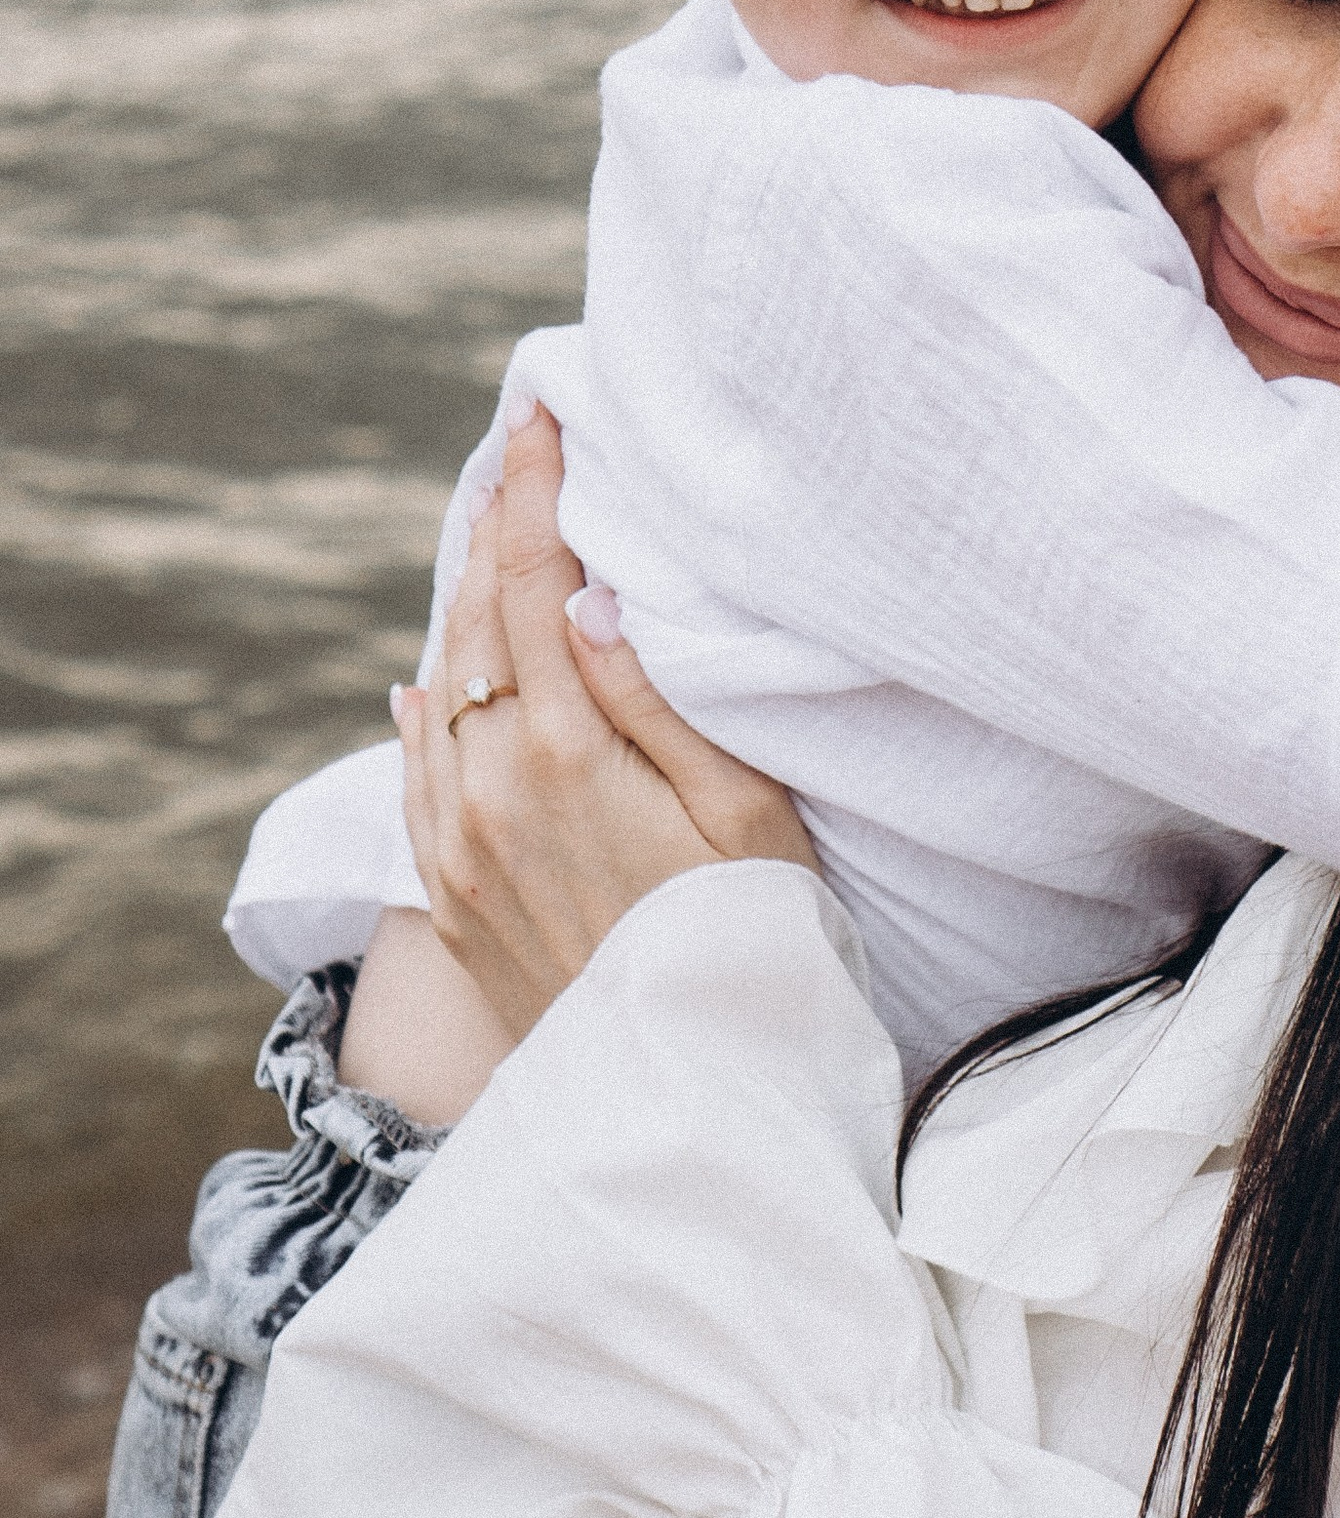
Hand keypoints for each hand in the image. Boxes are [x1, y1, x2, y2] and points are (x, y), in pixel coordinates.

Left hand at [397, 402, 814, 1041]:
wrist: (679, 1100)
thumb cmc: (748, 947)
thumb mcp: (746, 818)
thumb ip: (660, 703)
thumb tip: (591, 601)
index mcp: (568, 755)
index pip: (538, 586)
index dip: (538, 493)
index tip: (540, 417)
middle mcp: (491, 791)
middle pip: (478, 623)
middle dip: (496, 528)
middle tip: (515, 451)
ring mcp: (460, 848)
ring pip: (437, 691)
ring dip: (462, 607)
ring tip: (487, 539)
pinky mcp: (451, 899)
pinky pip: (413, 779)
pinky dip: (419, 712)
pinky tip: (423, 682)